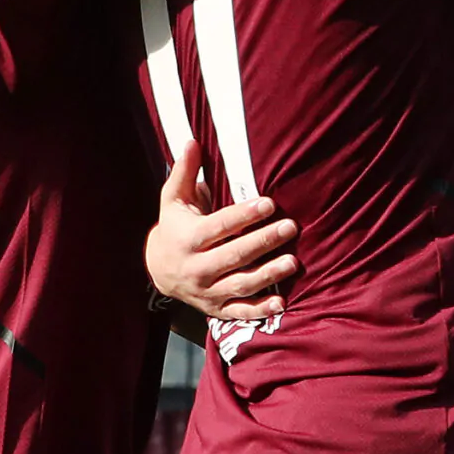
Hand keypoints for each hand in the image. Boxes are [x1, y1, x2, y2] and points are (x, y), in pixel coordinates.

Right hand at [146, 141, 298, 321]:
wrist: (159, 271)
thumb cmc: (176, 227)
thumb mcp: (173, 200)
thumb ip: (185, 173)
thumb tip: (193, 141)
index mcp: (187, 239)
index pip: (218, 227)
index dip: (243, 216)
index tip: (269, 203)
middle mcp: (197, 268)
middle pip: (233, 255)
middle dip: (263, 241)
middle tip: (291, 227)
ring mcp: (208, 291)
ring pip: (240, 284)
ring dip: (268, 274)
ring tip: (293, 261)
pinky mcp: (218, 308)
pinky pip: (241, 311)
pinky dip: (261, 310)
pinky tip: (283, 303)